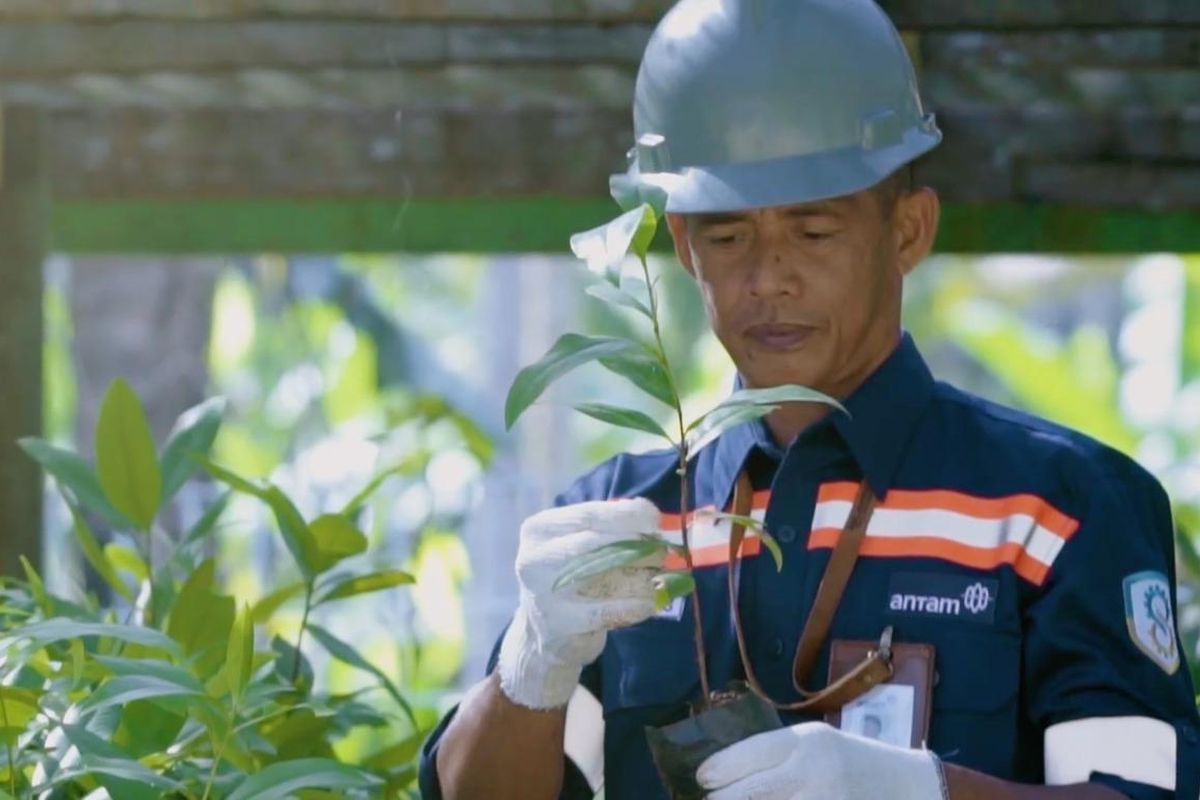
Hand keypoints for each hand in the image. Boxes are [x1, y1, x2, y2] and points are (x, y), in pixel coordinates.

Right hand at [497, 498, 662, 708]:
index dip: (626, 514)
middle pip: (593, 543)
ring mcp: (542, 594)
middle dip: (634, 544)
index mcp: (538, 530)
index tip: (654, 519)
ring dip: (638, 575)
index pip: (587, 515)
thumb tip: (647, 513)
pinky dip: (633, 606)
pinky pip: (604, 613)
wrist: (544, 631)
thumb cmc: (570, 577)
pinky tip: (649, 603)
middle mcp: (534, 559)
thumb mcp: (578, 544)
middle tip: (661, 551)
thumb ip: (608, 526)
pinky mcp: (558, 625)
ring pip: (600, 577)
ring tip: (659, 576)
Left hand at [697, 722, 946, 799]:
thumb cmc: (855, 763)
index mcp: (807, 741)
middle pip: (752, 791)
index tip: (701, 779)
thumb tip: (726, 772)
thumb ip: (777, 755)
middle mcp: (814, 772)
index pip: (750, 753)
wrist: (910, 789)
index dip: (720, 769)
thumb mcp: (817, 744)